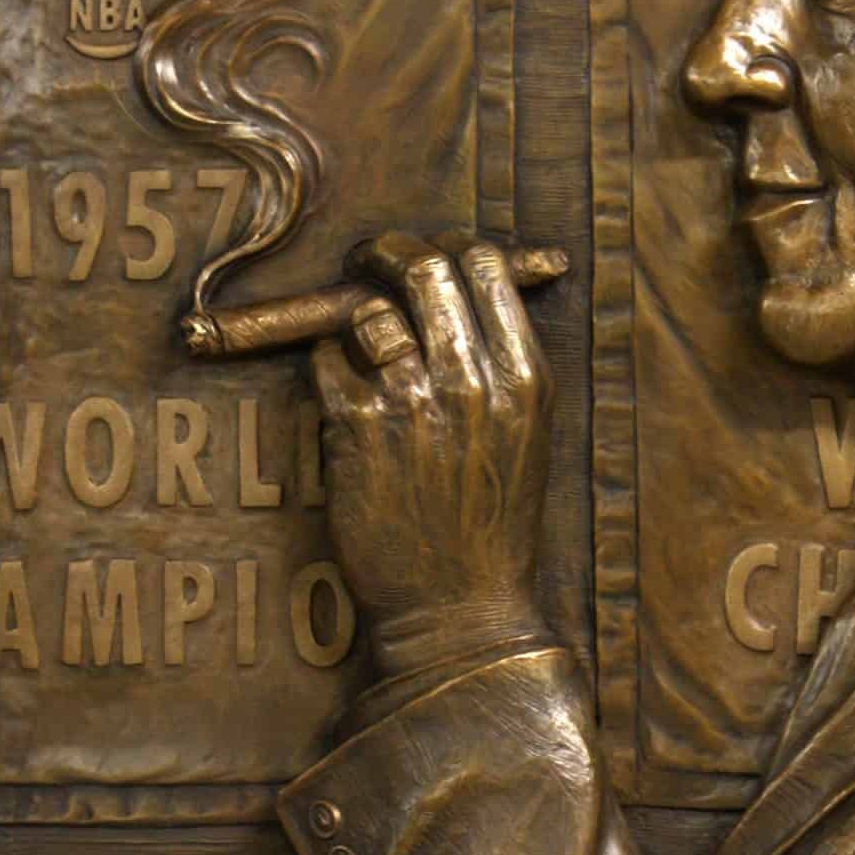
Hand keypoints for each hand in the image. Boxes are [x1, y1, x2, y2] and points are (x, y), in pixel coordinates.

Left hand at [310, 232, 552, 680]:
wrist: (459, 608)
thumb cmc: (491, 525)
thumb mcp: (527, 436)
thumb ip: (504, 363)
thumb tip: (466, 287)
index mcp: (525, 378)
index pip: (485, 266)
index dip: (447, 246)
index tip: (425, 254)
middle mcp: (473, 381)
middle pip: (424, 269)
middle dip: (388, 253)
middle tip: (369, 260)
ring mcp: (412, 402)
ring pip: (368, 313)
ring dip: (353, 316)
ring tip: (352, 338)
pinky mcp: (357, 430)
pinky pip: (327, 362)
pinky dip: (327, 367)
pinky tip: (341, 394)